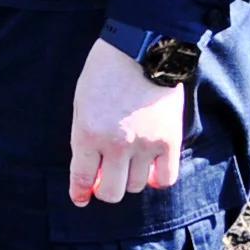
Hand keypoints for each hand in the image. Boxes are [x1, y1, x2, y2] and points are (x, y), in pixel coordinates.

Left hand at [69, 39, 186, 206]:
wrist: (141, 50)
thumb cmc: (104, 71)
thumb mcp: (81, 102)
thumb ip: (84, 136)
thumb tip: (90, 168)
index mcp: (87, 132)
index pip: (82, 177)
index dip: (81, 192)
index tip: (81, 198)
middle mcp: (115, 144)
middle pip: (111, 191)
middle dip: (104, 189)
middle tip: (105, 180)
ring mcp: (144, 145)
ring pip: (135, 186)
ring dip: (129, 180)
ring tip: (128, 163)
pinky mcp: (169, 142)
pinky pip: (165, 178)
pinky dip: (156, 179)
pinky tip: (150, 169)